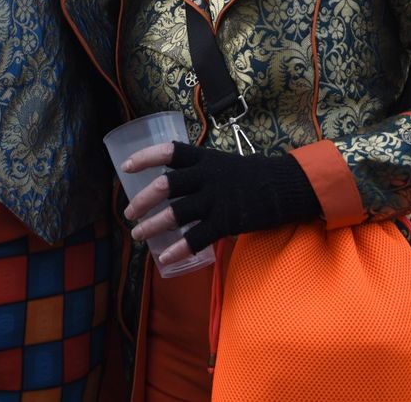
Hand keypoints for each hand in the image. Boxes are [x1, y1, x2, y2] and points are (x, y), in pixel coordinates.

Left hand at [122, 142, 320, 262]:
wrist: (286, 187)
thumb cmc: (254, 176)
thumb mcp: (224, 165)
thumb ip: (201, 173)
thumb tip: (175, 185)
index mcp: (205, 158)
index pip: (169, 151)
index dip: (144, 157)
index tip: (125, 167)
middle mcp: (207, 176)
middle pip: (165, 186)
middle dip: (142, 200)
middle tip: (128, 213)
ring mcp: (216, 199)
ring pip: (175, 214)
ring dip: (152, 226)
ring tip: (138, 236)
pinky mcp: (226, 221)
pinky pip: (195, 238)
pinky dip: (177, 249)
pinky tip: (164, 258)